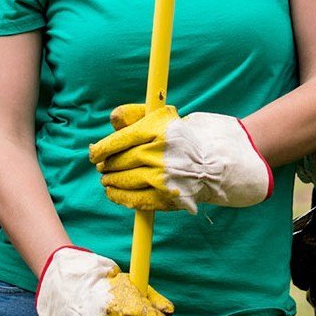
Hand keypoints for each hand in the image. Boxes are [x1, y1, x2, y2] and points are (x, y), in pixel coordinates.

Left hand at [89, 104, 271, 213]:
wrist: (221, 162)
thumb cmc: (186, 138)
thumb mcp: (165, 118)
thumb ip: (136, 114)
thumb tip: (113, 118)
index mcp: (160, 130)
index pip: (120, 140)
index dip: (102, 149)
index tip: (94, 153)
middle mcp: (161, 154)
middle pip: (120, 162)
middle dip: (106, 166)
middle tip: (102, 167)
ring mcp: (165, 178)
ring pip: (124, 181)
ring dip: (111, 181)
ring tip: (107, 180)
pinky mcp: (169, 198)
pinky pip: (136, 200)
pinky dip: (120, 197)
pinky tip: (114, 193)